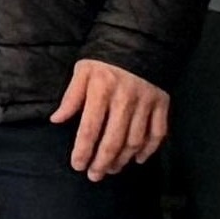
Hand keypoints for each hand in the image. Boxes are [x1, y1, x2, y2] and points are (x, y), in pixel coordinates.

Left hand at [51, 57, 171, 178]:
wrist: (139, 42)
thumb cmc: (104, 59)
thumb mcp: (82, 71)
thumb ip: (71, 97)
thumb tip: (57, 120)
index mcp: (101, 92)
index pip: (90, 128)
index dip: (83, 150)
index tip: (77, 165)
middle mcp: (125, 100)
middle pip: (114, 140)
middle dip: (103, 162)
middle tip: (94, 176)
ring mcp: (146, 103)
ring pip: (136, 140)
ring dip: (124, 159)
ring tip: (112, 168)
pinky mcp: (162, 104)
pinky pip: (158, 133)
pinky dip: (150, 150)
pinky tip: (138, 159)